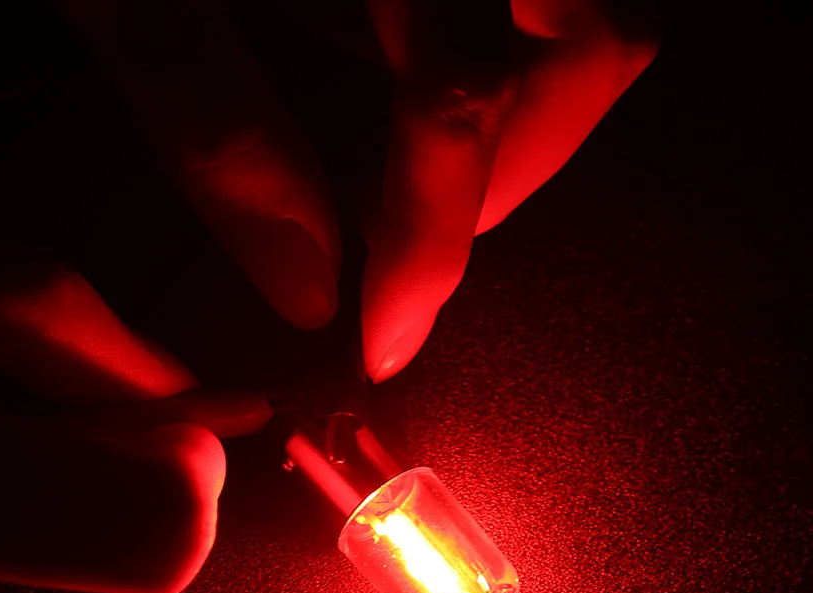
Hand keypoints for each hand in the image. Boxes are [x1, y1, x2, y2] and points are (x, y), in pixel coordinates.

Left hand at [61, 0, 655, 379]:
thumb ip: (213, 123)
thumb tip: (308, 285)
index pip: (460, 90)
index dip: (433, 241)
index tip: (389, 340)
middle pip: (595, 37)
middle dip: (517, 173)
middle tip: (427, 239)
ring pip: (599, 7)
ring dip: (538, 116)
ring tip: (435, 169)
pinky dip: (520, 51)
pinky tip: (434, 77)